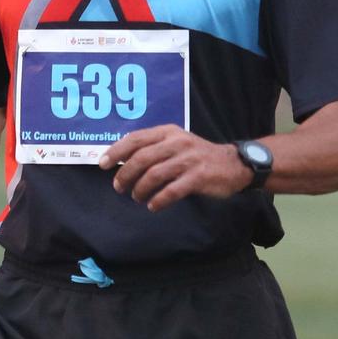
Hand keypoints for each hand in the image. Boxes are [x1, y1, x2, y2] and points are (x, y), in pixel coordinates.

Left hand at [101, 125, 249, 210]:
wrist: (235, 164)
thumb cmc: (198, 155)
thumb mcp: (176, 142)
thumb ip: (154, 147)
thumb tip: (122, 160)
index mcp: (168, 132)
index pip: (136, 139)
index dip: (116, 151)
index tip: (102, 164)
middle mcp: (177, 143)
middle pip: (141, 158)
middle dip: (125, 175)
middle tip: (118, 188)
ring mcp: (188, 160)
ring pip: (154, 175)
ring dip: (140, 189)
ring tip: (136, 198)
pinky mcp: (198, 177)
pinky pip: (171, 191)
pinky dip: (158, 200)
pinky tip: (153, 206)